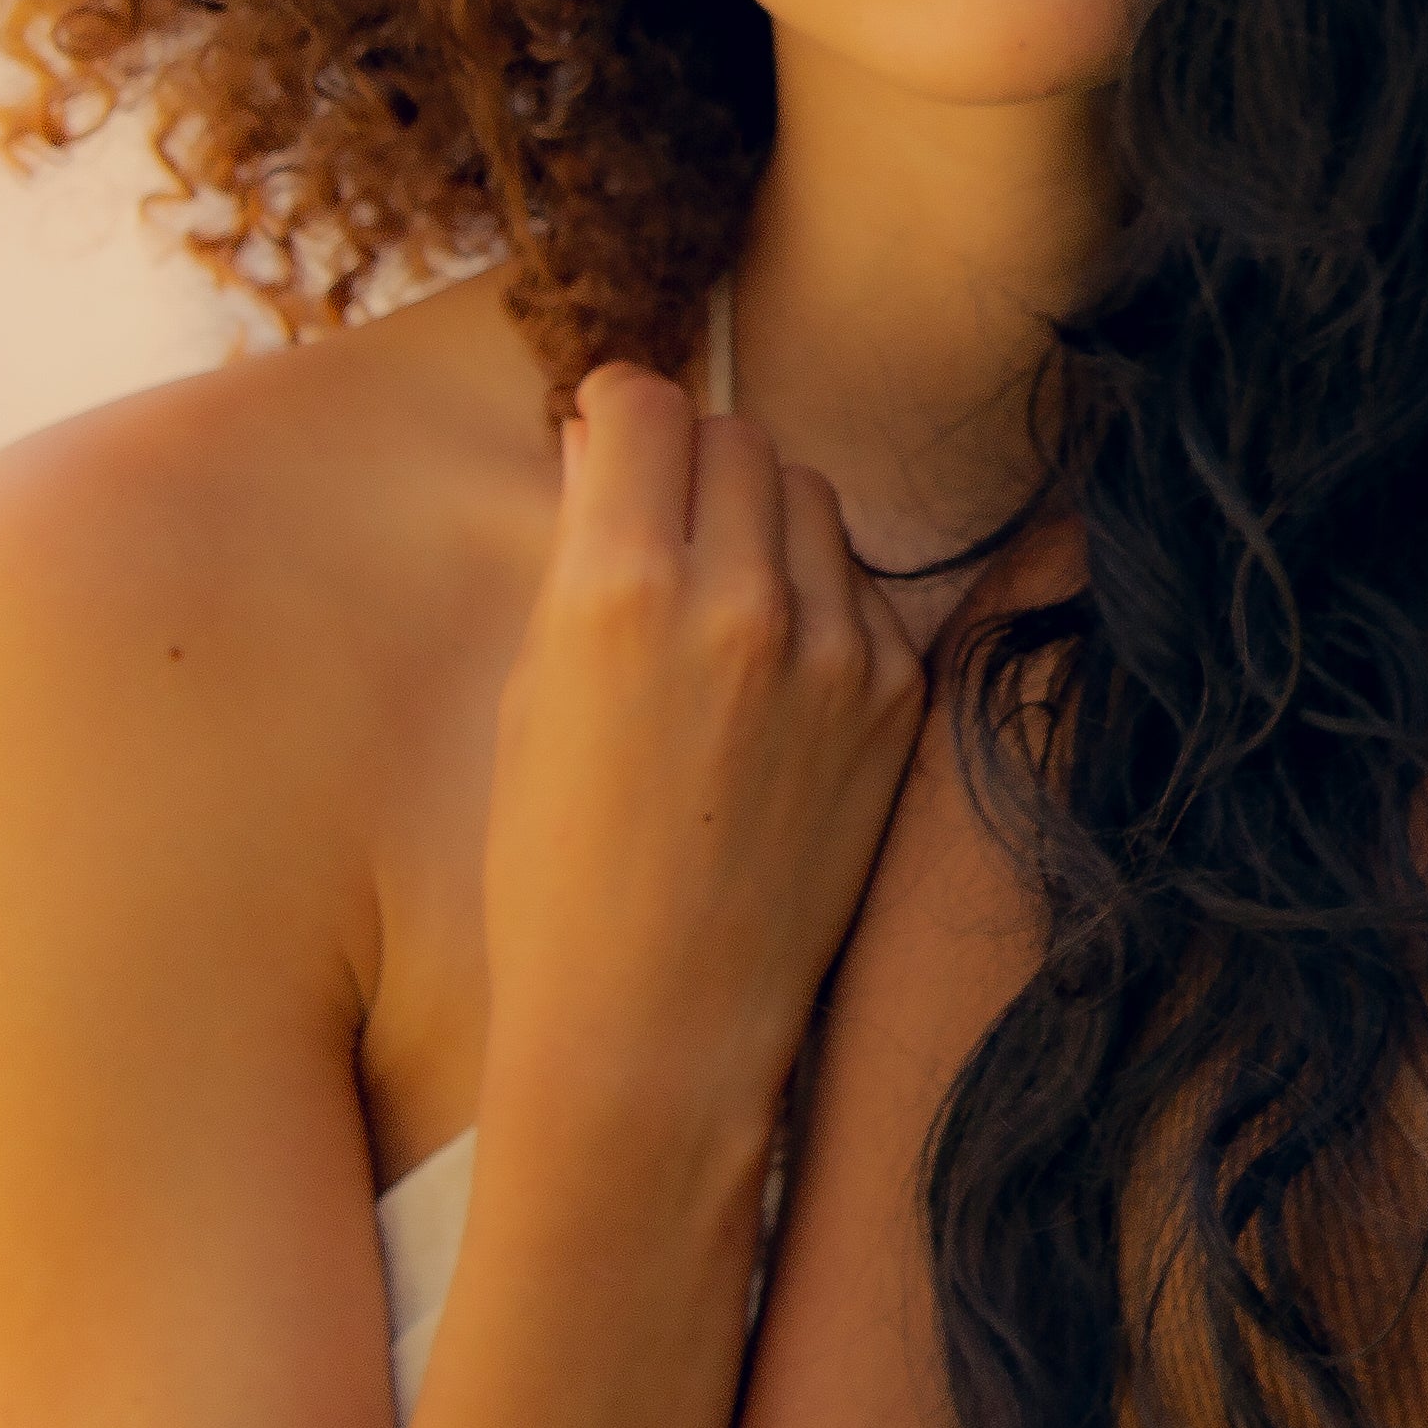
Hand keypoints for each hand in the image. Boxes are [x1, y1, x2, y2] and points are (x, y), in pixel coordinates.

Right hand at [477, 366, 926, 1180]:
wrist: (658, 1022)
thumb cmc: (558, 869)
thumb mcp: (532, 697)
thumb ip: (581, 554)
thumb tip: (606, 440)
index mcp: (620, 589)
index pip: (648, 405)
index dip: (621, 411)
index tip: (611, 435)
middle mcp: (740, 599)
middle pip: (738, 438)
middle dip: (692, 464)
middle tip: (660, 521)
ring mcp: (834, 646)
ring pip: (809, 498)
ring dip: (762, 521)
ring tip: (715, 603)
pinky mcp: (895, 691)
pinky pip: (857, 588)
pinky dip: (815, 603)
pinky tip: (770, 680)